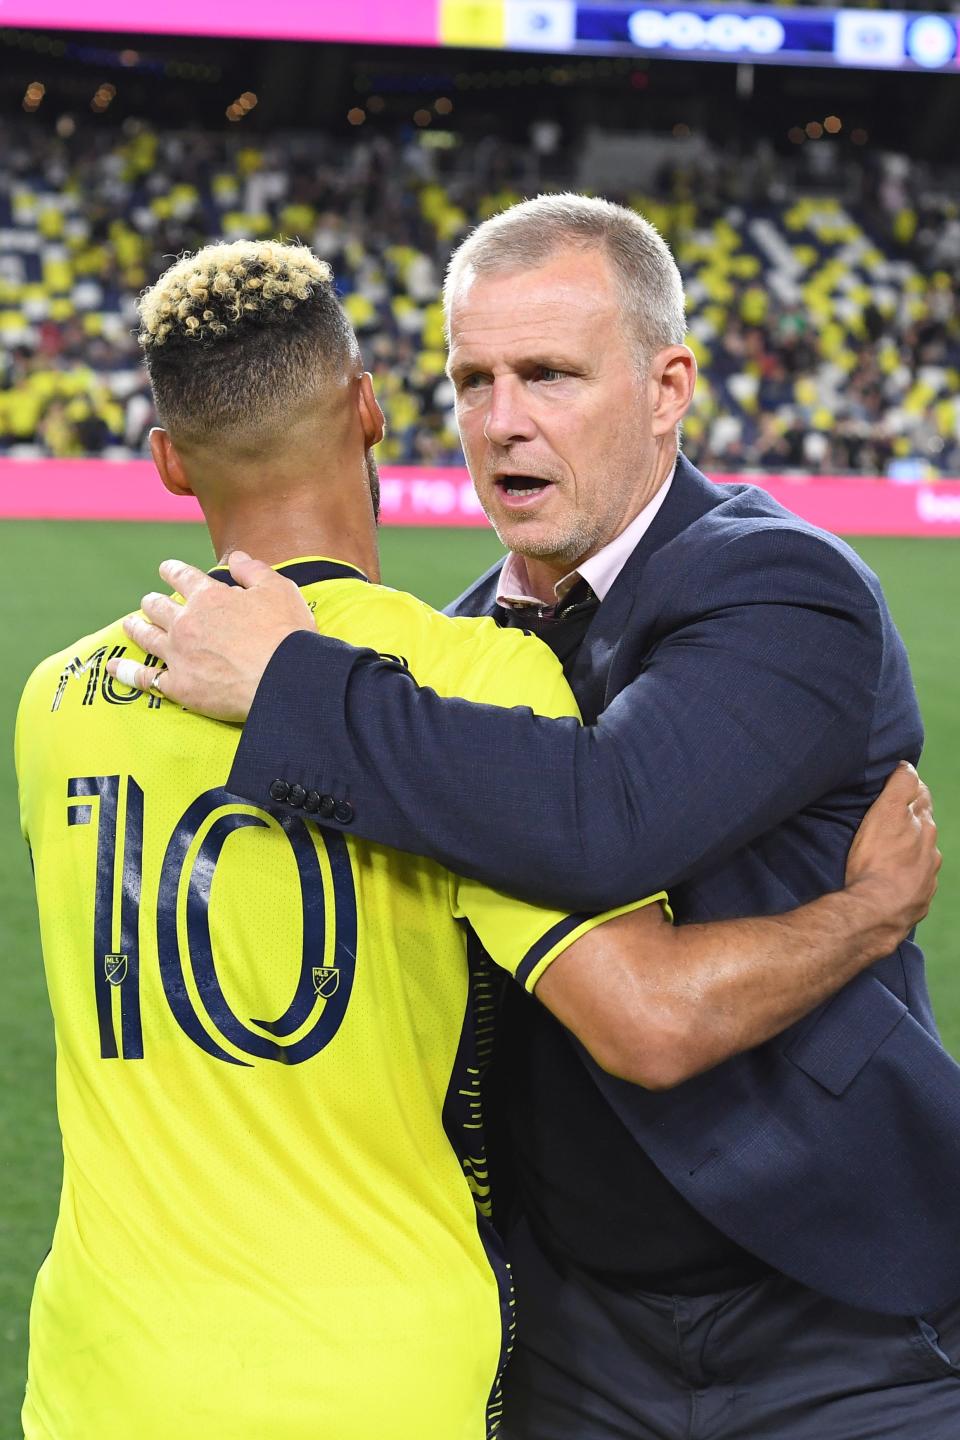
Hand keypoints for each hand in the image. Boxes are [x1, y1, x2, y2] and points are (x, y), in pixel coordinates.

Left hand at [104, 551, 313, 720]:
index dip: (172, 571)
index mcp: (208, 597)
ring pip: (147, 637)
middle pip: (158, 607)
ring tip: (130, 624)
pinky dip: (127, 671)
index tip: (165, 569)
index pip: (183, 577)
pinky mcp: (178, 686)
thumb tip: (236, 557)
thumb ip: (253, 570)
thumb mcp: (278, 589)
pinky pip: (145, 677)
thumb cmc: (286, 634)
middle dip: (152, 601)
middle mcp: (186, 622)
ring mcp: (178, 655)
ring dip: (136, 628)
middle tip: (148, 601)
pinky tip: (114, 667)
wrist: (283, 679)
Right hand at [845, 761, 940, 947]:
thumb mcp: (886, 812)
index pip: (920, 795)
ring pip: (922, 855)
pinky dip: (907, 876)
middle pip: (924, 825)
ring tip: (890, 850)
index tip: (896, 786)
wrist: (877, 911)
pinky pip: (916, 883)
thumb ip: (900, 786)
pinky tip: (893, 879)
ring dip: (911, 849)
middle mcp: (931, 850)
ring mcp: (927, 878)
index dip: (908, 787)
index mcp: (924, 826)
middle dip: (911, 818)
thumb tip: (908, 766)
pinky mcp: (918, 900)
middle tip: (890, 816)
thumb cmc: (876, 860)